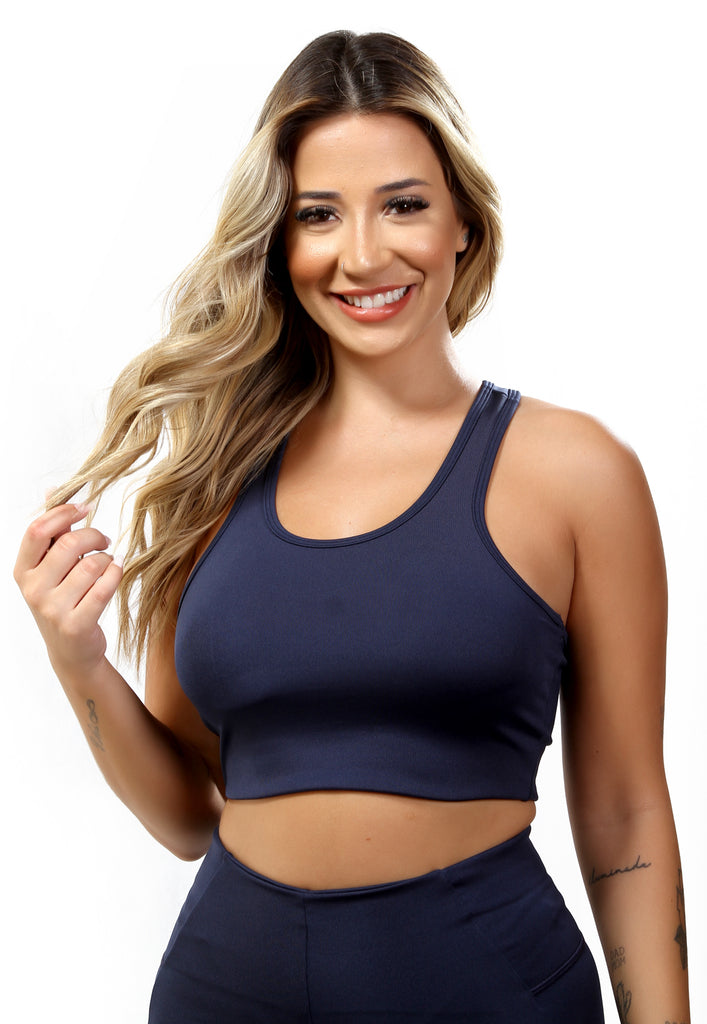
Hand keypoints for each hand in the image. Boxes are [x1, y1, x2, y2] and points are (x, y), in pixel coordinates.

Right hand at [14, 503, 123, 676]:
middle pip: (68, 544)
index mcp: (23, 570)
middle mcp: (33, 590)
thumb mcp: (51, 568)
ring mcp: (52, 609)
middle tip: (104, 540)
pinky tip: (117, 570)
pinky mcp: (76, 624)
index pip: (37, 530)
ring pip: (91, 565)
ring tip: (108, 564)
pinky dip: (116, 573)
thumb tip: (53, 490)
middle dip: (94, 535)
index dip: (63, 513)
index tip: (85, 508)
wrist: (71, 652)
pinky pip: (105, 586)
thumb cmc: (64, 600)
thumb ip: (54, 532)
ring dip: (107, 559)